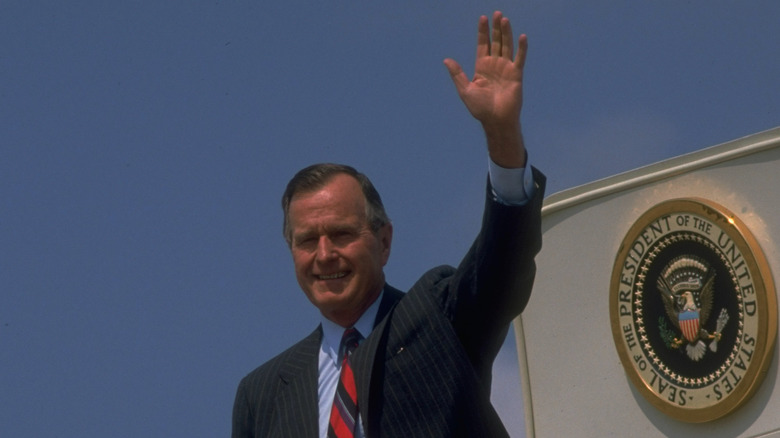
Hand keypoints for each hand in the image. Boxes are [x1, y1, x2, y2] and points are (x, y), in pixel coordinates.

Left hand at [444, 11, 527, 167]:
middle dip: (495, 28)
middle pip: (496, 42)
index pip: (482, 45)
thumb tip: (446, 60)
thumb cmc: (480, 108)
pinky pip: (519, 58)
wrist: (496, 120)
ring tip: (505, 19)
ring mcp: (506, 69)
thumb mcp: (465, 90)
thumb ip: (457, 74)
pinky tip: (522, 36)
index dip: (483, 32)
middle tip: (496, 13)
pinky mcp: (516, 74)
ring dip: (506, 33)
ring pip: (507, 46)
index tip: (483, 18)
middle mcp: (494, 65)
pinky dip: (521, 48)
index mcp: (482, 67)